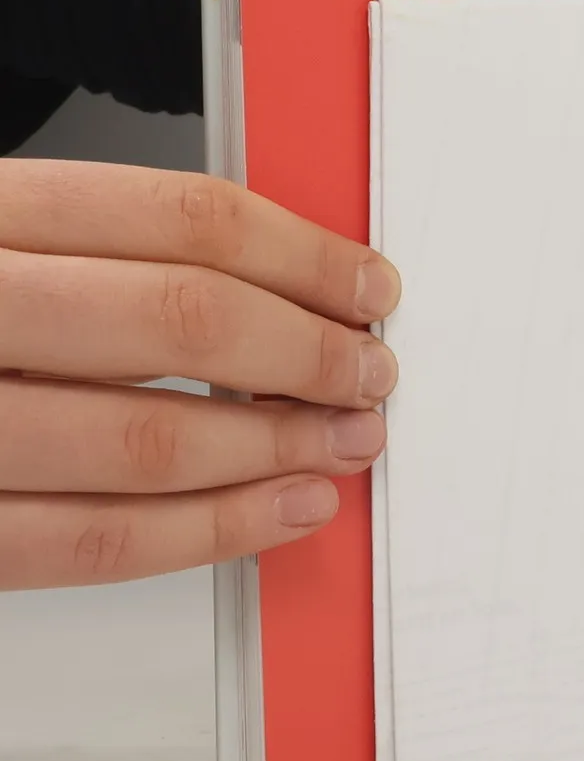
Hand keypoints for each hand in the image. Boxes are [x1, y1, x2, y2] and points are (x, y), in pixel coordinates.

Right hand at [0, 161, 398, 588]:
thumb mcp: (1, 242)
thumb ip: (105, 253)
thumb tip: (286, 287)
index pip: (180, 218)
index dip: (303, 256)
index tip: (369, 288)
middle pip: (179, 320)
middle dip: (307, 355)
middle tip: (370, 374)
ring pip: (144, 442)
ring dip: (275, 451)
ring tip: (346, 443)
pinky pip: (87, 542)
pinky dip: (208, 533)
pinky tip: (281, 509)